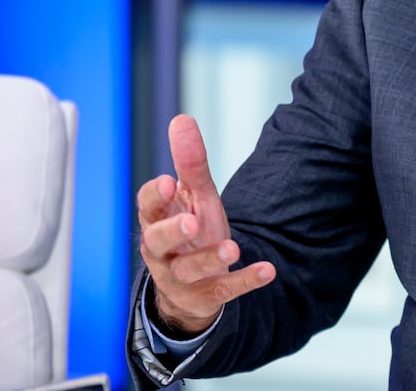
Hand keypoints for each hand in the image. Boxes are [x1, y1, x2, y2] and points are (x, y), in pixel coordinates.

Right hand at [137, 114, 274, 334]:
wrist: (193, 284)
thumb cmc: (190, 230)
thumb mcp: (194, 197)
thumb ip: (190, 163)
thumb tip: (182, 120)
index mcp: (157, 220)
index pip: (147, 207)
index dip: (154, 197)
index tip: (167, 181)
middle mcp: (162, 251)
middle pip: (156, 241)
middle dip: (172, 231)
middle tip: (191, 222)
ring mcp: (180, 277)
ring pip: (187, 271)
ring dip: (208, 259)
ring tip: (231, 248)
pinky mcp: (204, 296)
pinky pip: (223, 291)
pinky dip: (245, 280)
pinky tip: (267, 270)